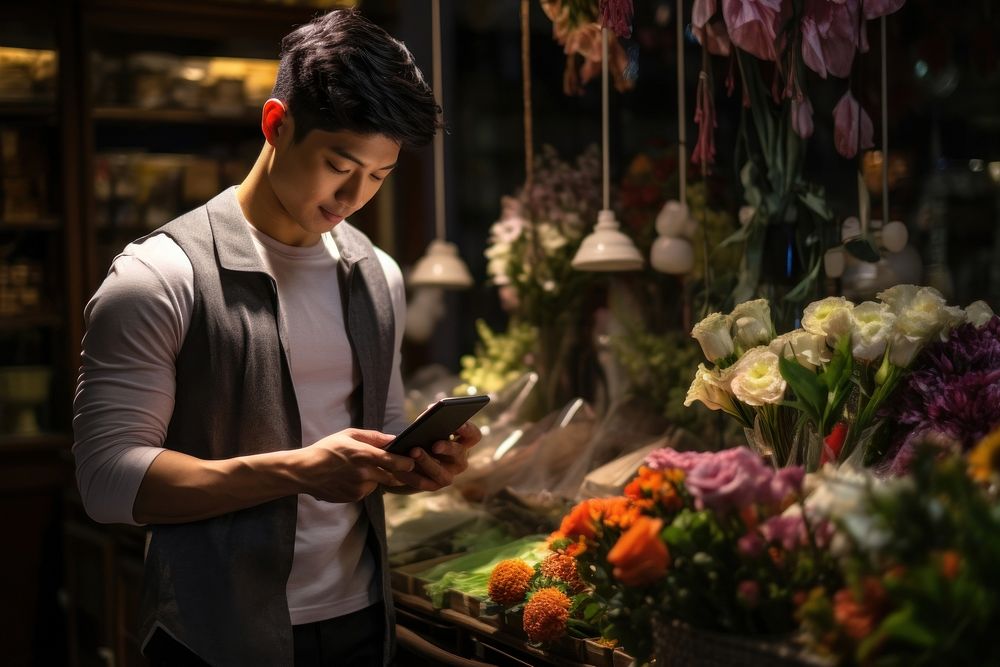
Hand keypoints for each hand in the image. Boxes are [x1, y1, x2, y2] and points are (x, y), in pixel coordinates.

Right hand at [293, 428, 415, 502]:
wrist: (304, 472)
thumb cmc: (326, 449)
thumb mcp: (348, 435)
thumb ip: (373, 437)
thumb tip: (393, 439)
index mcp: (363, 455)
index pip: (394, 462)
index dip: (407, 463)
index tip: (413, 461)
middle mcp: (363, 473)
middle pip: (393, 477)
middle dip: (402, 475)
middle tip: (408, 470)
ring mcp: (359, 488)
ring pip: (379, 483)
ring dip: (379, 478)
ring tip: (364, 468)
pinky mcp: (354, 498)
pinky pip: (367, 490)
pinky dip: (366, 485)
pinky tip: (352, 477)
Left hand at [391, 421, 481, 492]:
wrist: (413, 459)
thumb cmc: (424, 437)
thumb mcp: (428, 427)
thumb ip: (431, 419)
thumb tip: (428, 413)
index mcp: (463, 443)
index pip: (474, 435)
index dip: (468, 429)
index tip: (458, 423)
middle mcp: (460, 460)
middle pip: (459, 453)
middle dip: (447, 448)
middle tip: (435, 444)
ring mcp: (449, 475)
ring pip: (441, 472)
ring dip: (427, 462)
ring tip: (413, 452)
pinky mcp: (434, 486)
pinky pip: (423, 483)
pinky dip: (410, 475)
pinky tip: (399, 468)